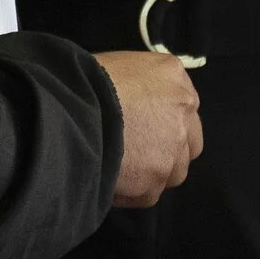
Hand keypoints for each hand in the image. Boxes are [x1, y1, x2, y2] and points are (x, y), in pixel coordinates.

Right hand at [92, 50, 201, 206]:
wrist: (71, 110)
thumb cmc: (85, 79)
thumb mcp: (121, 65)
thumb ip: (141, 86)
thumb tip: (136, 103)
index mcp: (173, 75)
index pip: (184, 103)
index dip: (163, 116)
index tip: (144, 123)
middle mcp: (184, 112)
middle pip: (188, 140)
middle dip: (169, 147)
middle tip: (138, 149)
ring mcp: (173, 151)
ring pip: (172, 171)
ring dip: (153, 171)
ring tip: (120, 166)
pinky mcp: (155, 182)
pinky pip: (148, 193)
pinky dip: (131, 191)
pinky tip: (109, 178)